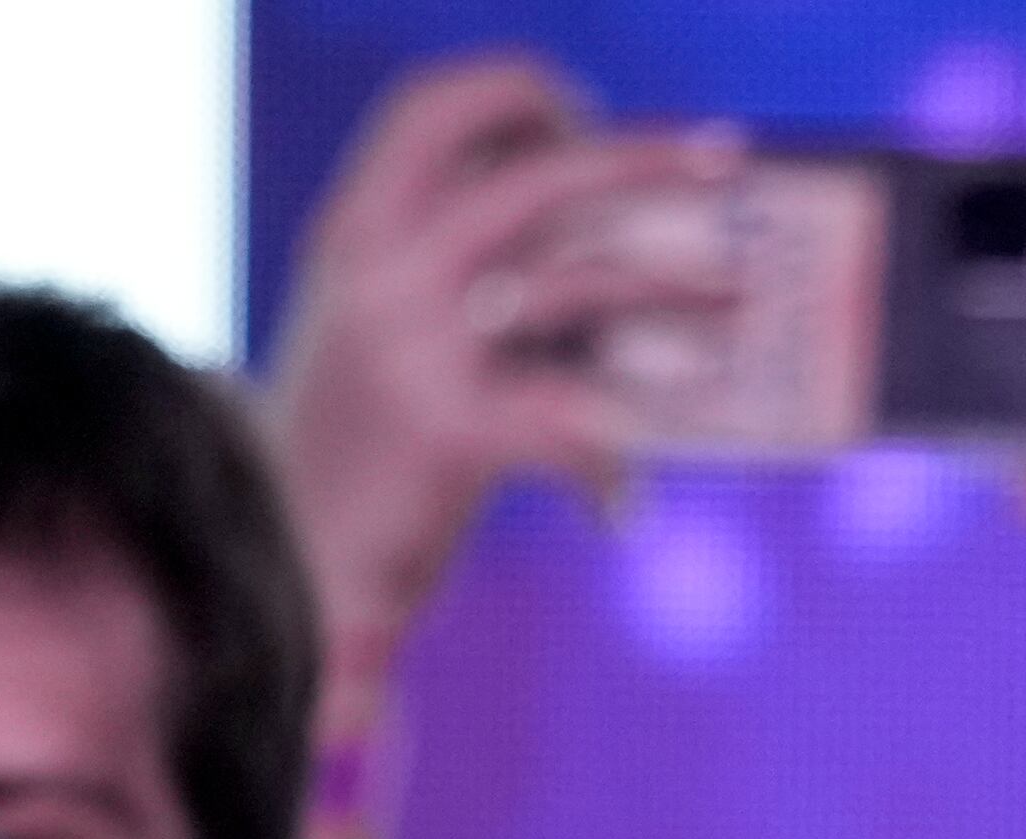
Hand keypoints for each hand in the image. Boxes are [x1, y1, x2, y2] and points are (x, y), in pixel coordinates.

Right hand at [270, 56, 743, 722]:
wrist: (283, 558)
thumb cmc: (360, 441)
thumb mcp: (381, 324)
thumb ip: (457, 266)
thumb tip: (603, 232)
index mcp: (358, 226)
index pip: (432, 106)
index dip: (518, 92)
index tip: (586, 114)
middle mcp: (381, 267)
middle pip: (534, 176)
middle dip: (645, 159)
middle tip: (730, 165)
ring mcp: (413, 344)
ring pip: (577, 285)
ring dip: (677, 292)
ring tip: (742, 310)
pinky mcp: (449, 432)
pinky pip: (571, 423)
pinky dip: (612, 468)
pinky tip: (619, 509)